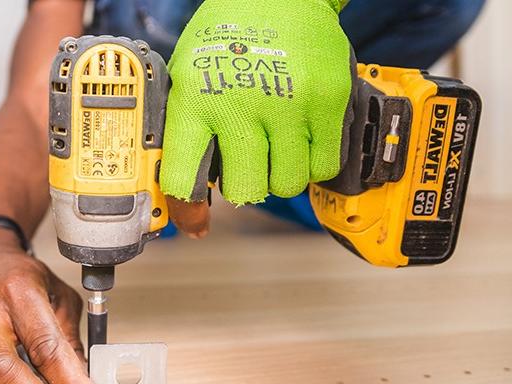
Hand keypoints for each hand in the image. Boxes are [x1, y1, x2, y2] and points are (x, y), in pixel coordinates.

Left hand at [160, 0, 353, 236]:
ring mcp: (288, 105)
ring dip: (280, 174)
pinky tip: (301, 137)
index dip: (186, 208)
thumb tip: (187, 194)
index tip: (193, 221)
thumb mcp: (189, 74)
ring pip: (286, 184)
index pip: (183, 175)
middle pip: (244, 191)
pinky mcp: (328, 103)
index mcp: (195, 98)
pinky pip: (323, 165)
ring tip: (275, 144)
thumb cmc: (229, 35)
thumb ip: (187, 130)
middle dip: (245, 186)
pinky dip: (313, 162)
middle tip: (247, 164)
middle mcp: (240, 104)